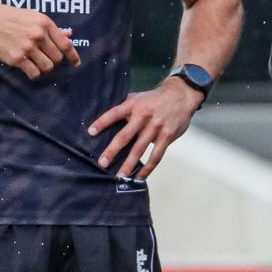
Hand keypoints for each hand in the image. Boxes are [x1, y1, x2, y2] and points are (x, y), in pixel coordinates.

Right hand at [0, 2, 80, 79]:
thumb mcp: (34, 17)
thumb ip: (52, 28)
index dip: (73, 56)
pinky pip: (34, 73)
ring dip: (44, 68)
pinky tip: (29, 69)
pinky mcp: (16, 58)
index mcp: (45, 23)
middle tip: (45, 58)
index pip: (65, 44)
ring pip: (48, 67)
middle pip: (57, 58)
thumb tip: (70, 34)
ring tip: (37, 63)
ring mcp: (27, 47)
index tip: (76, 63)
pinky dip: (34, 73)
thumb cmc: (12, 18)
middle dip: (54, 60)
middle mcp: (38, 35)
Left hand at [88, 77, 203, 179]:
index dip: (102, 122)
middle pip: (125, 136)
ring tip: (120, 176)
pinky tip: (139, 177)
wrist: (181, 95)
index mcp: (133, 104)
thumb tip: (105, 122)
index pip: (114, 113)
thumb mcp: (138, 97)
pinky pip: (156, 155)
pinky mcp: (167, 136)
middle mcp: (143, 115)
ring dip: (129, 164)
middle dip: (112, 151)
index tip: (90, 133)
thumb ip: (125, 108)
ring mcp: (156, 126)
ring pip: (139, 149)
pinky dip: (147, 168)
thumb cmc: (154, 99)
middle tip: (102, 163)